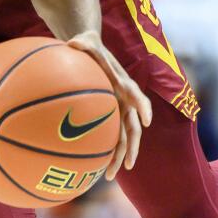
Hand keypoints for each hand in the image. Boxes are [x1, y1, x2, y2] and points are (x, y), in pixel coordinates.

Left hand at [67, 31, 152, 180]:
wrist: (92, 50)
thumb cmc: (88, 46)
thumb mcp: (84, 41)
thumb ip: (81, 43)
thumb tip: (71, 42)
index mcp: (122, 83)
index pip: (136, 95)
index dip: (143, 107)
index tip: (146, 120)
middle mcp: (125, 100)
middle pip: (133, 127)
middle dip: (131, 147)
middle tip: (126, 165)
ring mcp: (119, 109)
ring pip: (124, 137)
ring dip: (120, 156)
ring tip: (109, 176)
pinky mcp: (110, 115)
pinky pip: (111, 135)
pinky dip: (106, 150)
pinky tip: (95, 166)